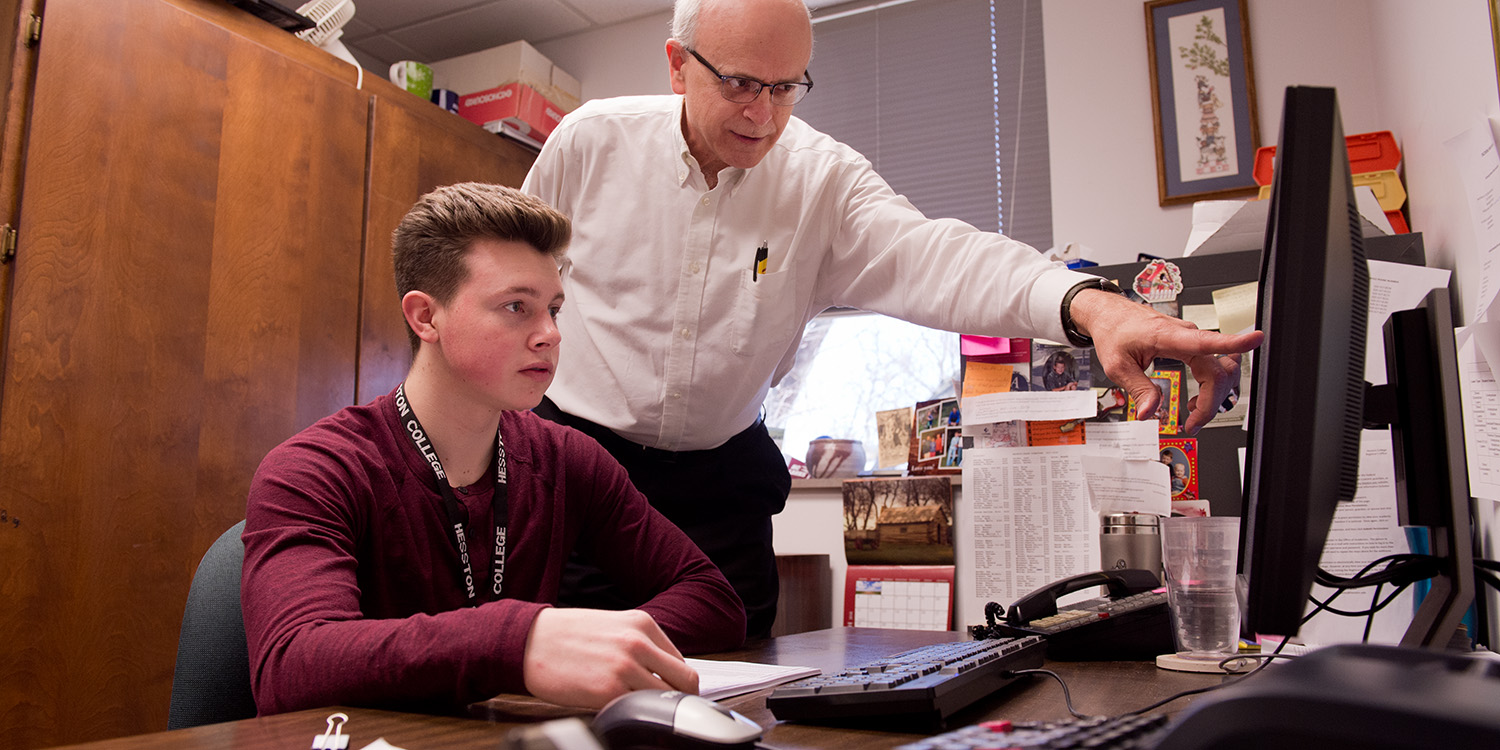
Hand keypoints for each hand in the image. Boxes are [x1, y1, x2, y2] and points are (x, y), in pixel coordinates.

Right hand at [522, 608, 699, 708]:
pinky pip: (638, 710)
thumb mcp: (613, 625)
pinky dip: (633, 714)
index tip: (669, 691)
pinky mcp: (608, 692)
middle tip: (663, 707)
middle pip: (685, 681)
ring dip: (655, 707)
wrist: (528, 640)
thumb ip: (642, 644)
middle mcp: (638, 643)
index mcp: (643, 624)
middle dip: (678, 697)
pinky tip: (617, 709)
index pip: (682, 661)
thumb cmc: (566, 635)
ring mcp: (625, 667)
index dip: (677, 681)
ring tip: (635, 706)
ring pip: (666, 699)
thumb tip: (664, 671)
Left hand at [1068, 289, 1264, 433]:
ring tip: (1193, 412)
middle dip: (1211, 403)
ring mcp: (1191, 339)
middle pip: (1218, 370)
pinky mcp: (1192, 344)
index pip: (1207, 341)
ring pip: (1220, 370)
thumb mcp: (1117, 365)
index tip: (1256, 339)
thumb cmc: (1114, 331)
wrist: (1110, 314)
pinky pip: (1212, 366)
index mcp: (1168, 336)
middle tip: (1194, 424)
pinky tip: (1196, 399)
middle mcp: (1186, 335)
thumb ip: (1138, 389)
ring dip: (1214, 396)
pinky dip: (1210, 387)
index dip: (1235, 342)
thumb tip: (1150, 412)